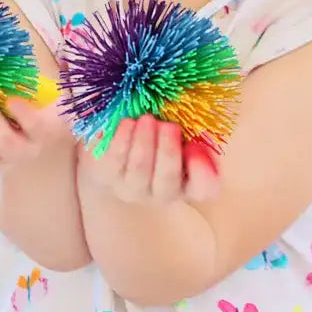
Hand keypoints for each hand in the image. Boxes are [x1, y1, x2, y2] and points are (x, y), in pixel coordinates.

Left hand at [76, 114, 220, 203]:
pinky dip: (122, 141)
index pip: (204, 188)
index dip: (203, 173)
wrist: (115, 146)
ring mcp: (132, 189)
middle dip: (169, 152)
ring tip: (147, 119)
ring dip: (145, 143)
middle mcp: (161, 192)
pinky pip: (114, 161)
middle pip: (168, 181)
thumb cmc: (157, 134)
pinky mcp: (106, 177)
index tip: (197, 149)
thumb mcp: (179, 130)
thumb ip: (192, 131)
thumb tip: (196, 131)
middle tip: (170, 126)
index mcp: (189, 181)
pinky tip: (127, 123)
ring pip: (139, 171)